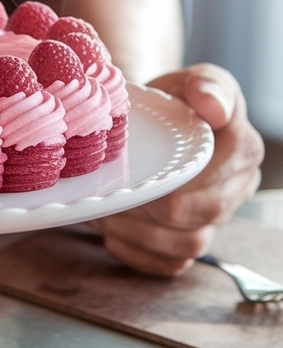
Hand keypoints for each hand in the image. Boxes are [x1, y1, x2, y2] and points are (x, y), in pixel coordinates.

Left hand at [92, 64, 263, 276]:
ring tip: (106, 214)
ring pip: (186, 247)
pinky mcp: (189, 244)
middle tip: (113, 195)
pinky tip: (112, 232)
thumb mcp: (188, 81)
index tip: (143, 171)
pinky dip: (136, 253)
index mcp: (243, 150)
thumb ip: (207, 84)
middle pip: (201, 215)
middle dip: (151, 207)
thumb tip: (214, 108)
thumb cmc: (172, 103)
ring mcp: (213, 221)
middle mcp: (235, 190)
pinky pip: (169, 266)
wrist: (151, 127)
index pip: (220, 174)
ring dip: (139, 233)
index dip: (179, 177)